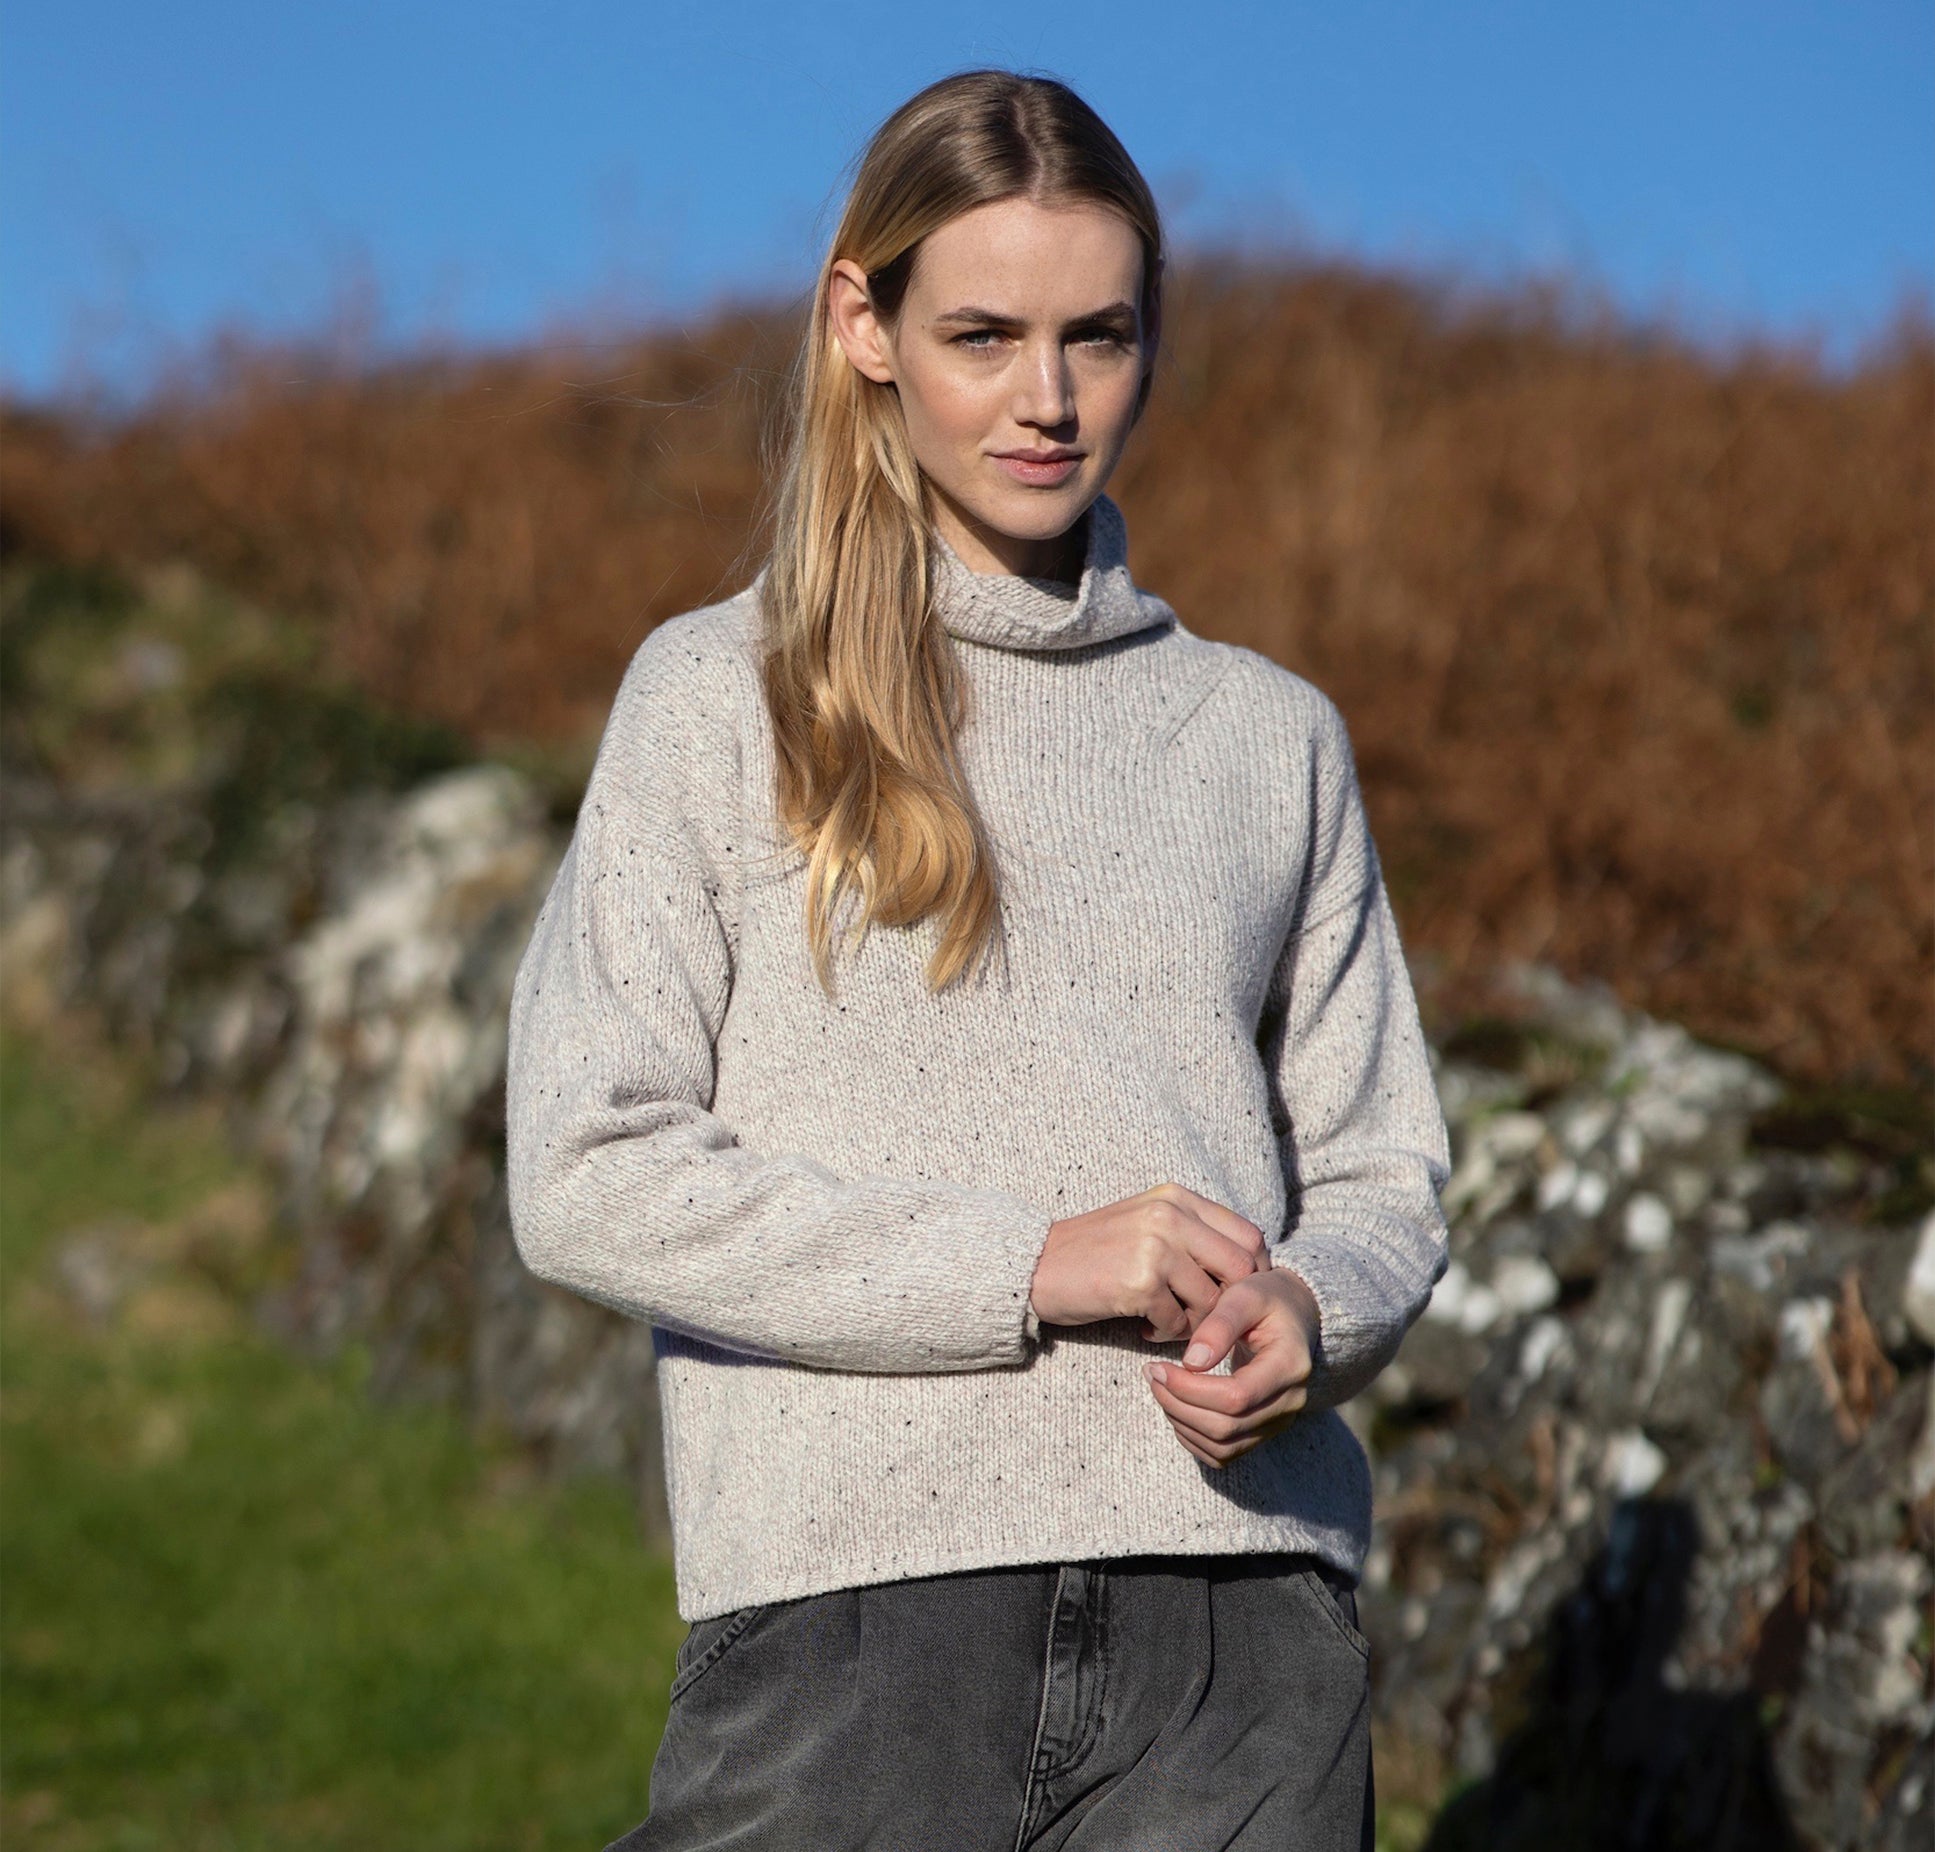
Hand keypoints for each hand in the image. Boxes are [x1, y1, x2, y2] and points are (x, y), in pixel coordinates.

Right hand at [1029, 1183, 1268, 1342]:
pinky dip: (1166, 1333)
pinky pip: (1178, 1322)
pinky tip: (1144, 1329)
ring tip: (1167, 1323)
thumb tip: (1246, 1270)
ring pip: (1212, 1302)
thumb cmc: (1095, 1251)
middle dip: (1232, 1304)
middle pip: (1241, 1269)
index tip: (1239, 1297)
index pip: (1248, 1235)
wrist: (1035, 1265)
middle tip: (1211, 1320)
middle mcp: (1170, 1216)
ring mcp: (1155, 1247)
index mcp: (1176, 1198)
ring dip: (1195, 1324)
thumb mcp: (1147, 1224)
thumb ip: (1192, 1234)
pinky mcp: (1139, 1283)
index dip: (1254, 1272)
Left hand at [1144, 1267, 1320, 1467]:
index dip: (1189, 1389)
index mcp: (1289, 1366)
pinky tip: (1176, 1407)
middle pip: (1226, 1427)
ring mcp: (1278, 1421)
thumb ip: (1220, 1324)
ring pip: (1222, 1447)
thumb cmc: (1268, 1299)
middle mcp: (1290, 1402)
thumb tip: (1192, 1362)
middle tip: (1151, 1374)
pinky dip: (1193, 1438)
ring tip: (1160, 1387)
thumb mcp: (1246, 1295)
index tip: (1158, 1367)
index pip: (1237, 1397)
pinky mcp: (1263, 1431)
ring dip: (1181, 1422)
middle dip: (1178, 1405)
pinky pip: (1224, 1453)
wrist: (1295, 1315)